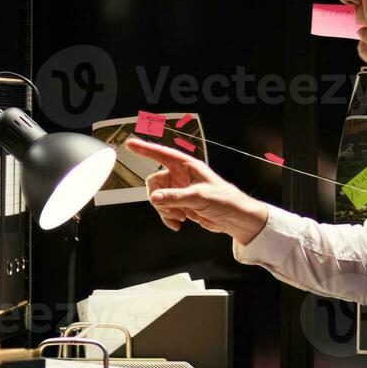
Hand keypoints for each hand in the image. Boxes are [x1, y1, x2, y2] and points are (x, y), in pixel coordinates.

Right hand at [124, 137, 268, 244]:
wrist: (235, 219)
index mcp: (187, 166)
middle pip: (155, 182)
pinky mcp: (181, 204)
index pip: (162, 154)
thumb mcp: (199, 197)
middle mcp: (182, 176)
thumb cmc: (226, 200)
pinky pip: (165, 209)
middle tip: (170, 207)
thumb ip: (175, 197)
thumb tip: (156, 198)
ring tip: (180, 216)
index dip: (145, 149)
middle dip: (159, 197)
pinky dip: (168, 217)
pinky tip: (178, 223)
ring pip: (158, 198)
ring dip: (165, 210)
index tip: (131, 144)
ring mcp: (180, 191)